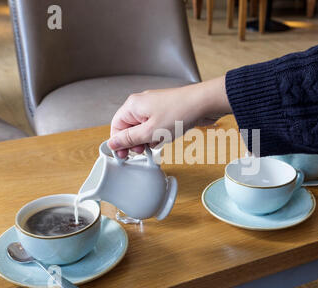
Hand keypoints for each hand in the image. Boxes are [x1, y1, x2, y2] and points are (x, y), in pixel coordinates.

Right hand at [108, 76, 230, 157]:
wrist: (204, 103)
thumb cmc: (180, 112)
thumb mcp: (150, 132)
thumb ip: (129, 139)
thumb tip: (112, 143)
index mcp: (133, 105)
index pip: (116, 126)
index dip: (119, 142)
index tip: (124, 155)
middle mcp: (142, 104)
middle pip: (129, 128)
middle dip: (136, 142)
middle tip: (145, 149)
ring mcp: (154, 107)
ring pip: (144, 129)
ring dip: (150, 139)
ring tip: (161, 140)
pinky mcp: (166, 111)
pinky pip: (156, 127)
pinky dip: (160, 134)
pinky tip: (169, 136)